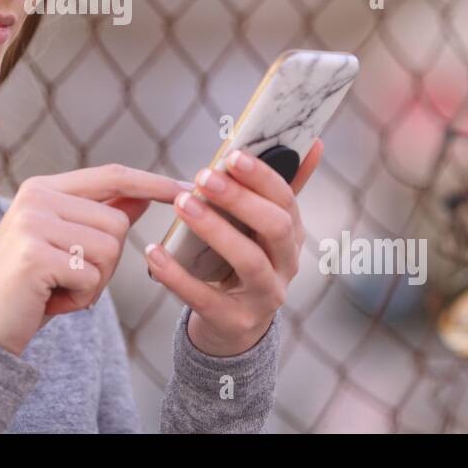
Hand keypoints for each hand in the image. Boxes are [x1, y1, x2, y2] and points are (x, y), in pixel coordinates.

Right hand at [0, 163, 188, 356]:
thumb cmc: (26, 290)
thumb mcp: (64, 248)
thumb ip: (98, 218)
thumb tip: (141, 194)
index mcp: (42, 188)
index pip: (111, 175)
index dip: (150, 182)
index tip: (184, 186)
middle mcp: (36, 197)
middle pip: (116, 223)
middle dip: (105, 263)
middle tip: (67, 280)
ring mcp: (33, 223)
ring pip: (109, 250)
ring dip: (93, 282)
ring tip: (57, 289)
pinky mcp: (35, 255)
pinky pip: (92, 276)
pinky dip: (79, 299)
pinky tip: (49, 301)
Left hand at [144, 139, 321, 356]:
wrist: (234, 325)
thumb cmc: (245, 262)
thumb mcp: (263, 228)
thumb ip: (282, 187)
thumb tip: (312, 143)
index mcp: (292, 236)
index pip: (287, 200)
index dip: (262, 177)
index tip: (231, 156)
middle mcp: (286, 266)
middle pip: (274, 228)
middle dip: (240, 199)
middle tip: (204, 176)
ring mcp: (264, 297)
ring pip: (248, 260)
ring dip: (214, 229)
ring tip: (183, 204)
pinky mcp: (234, 321)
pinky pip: (204, 297)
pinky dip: (177, 275)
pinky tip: (154, 253)